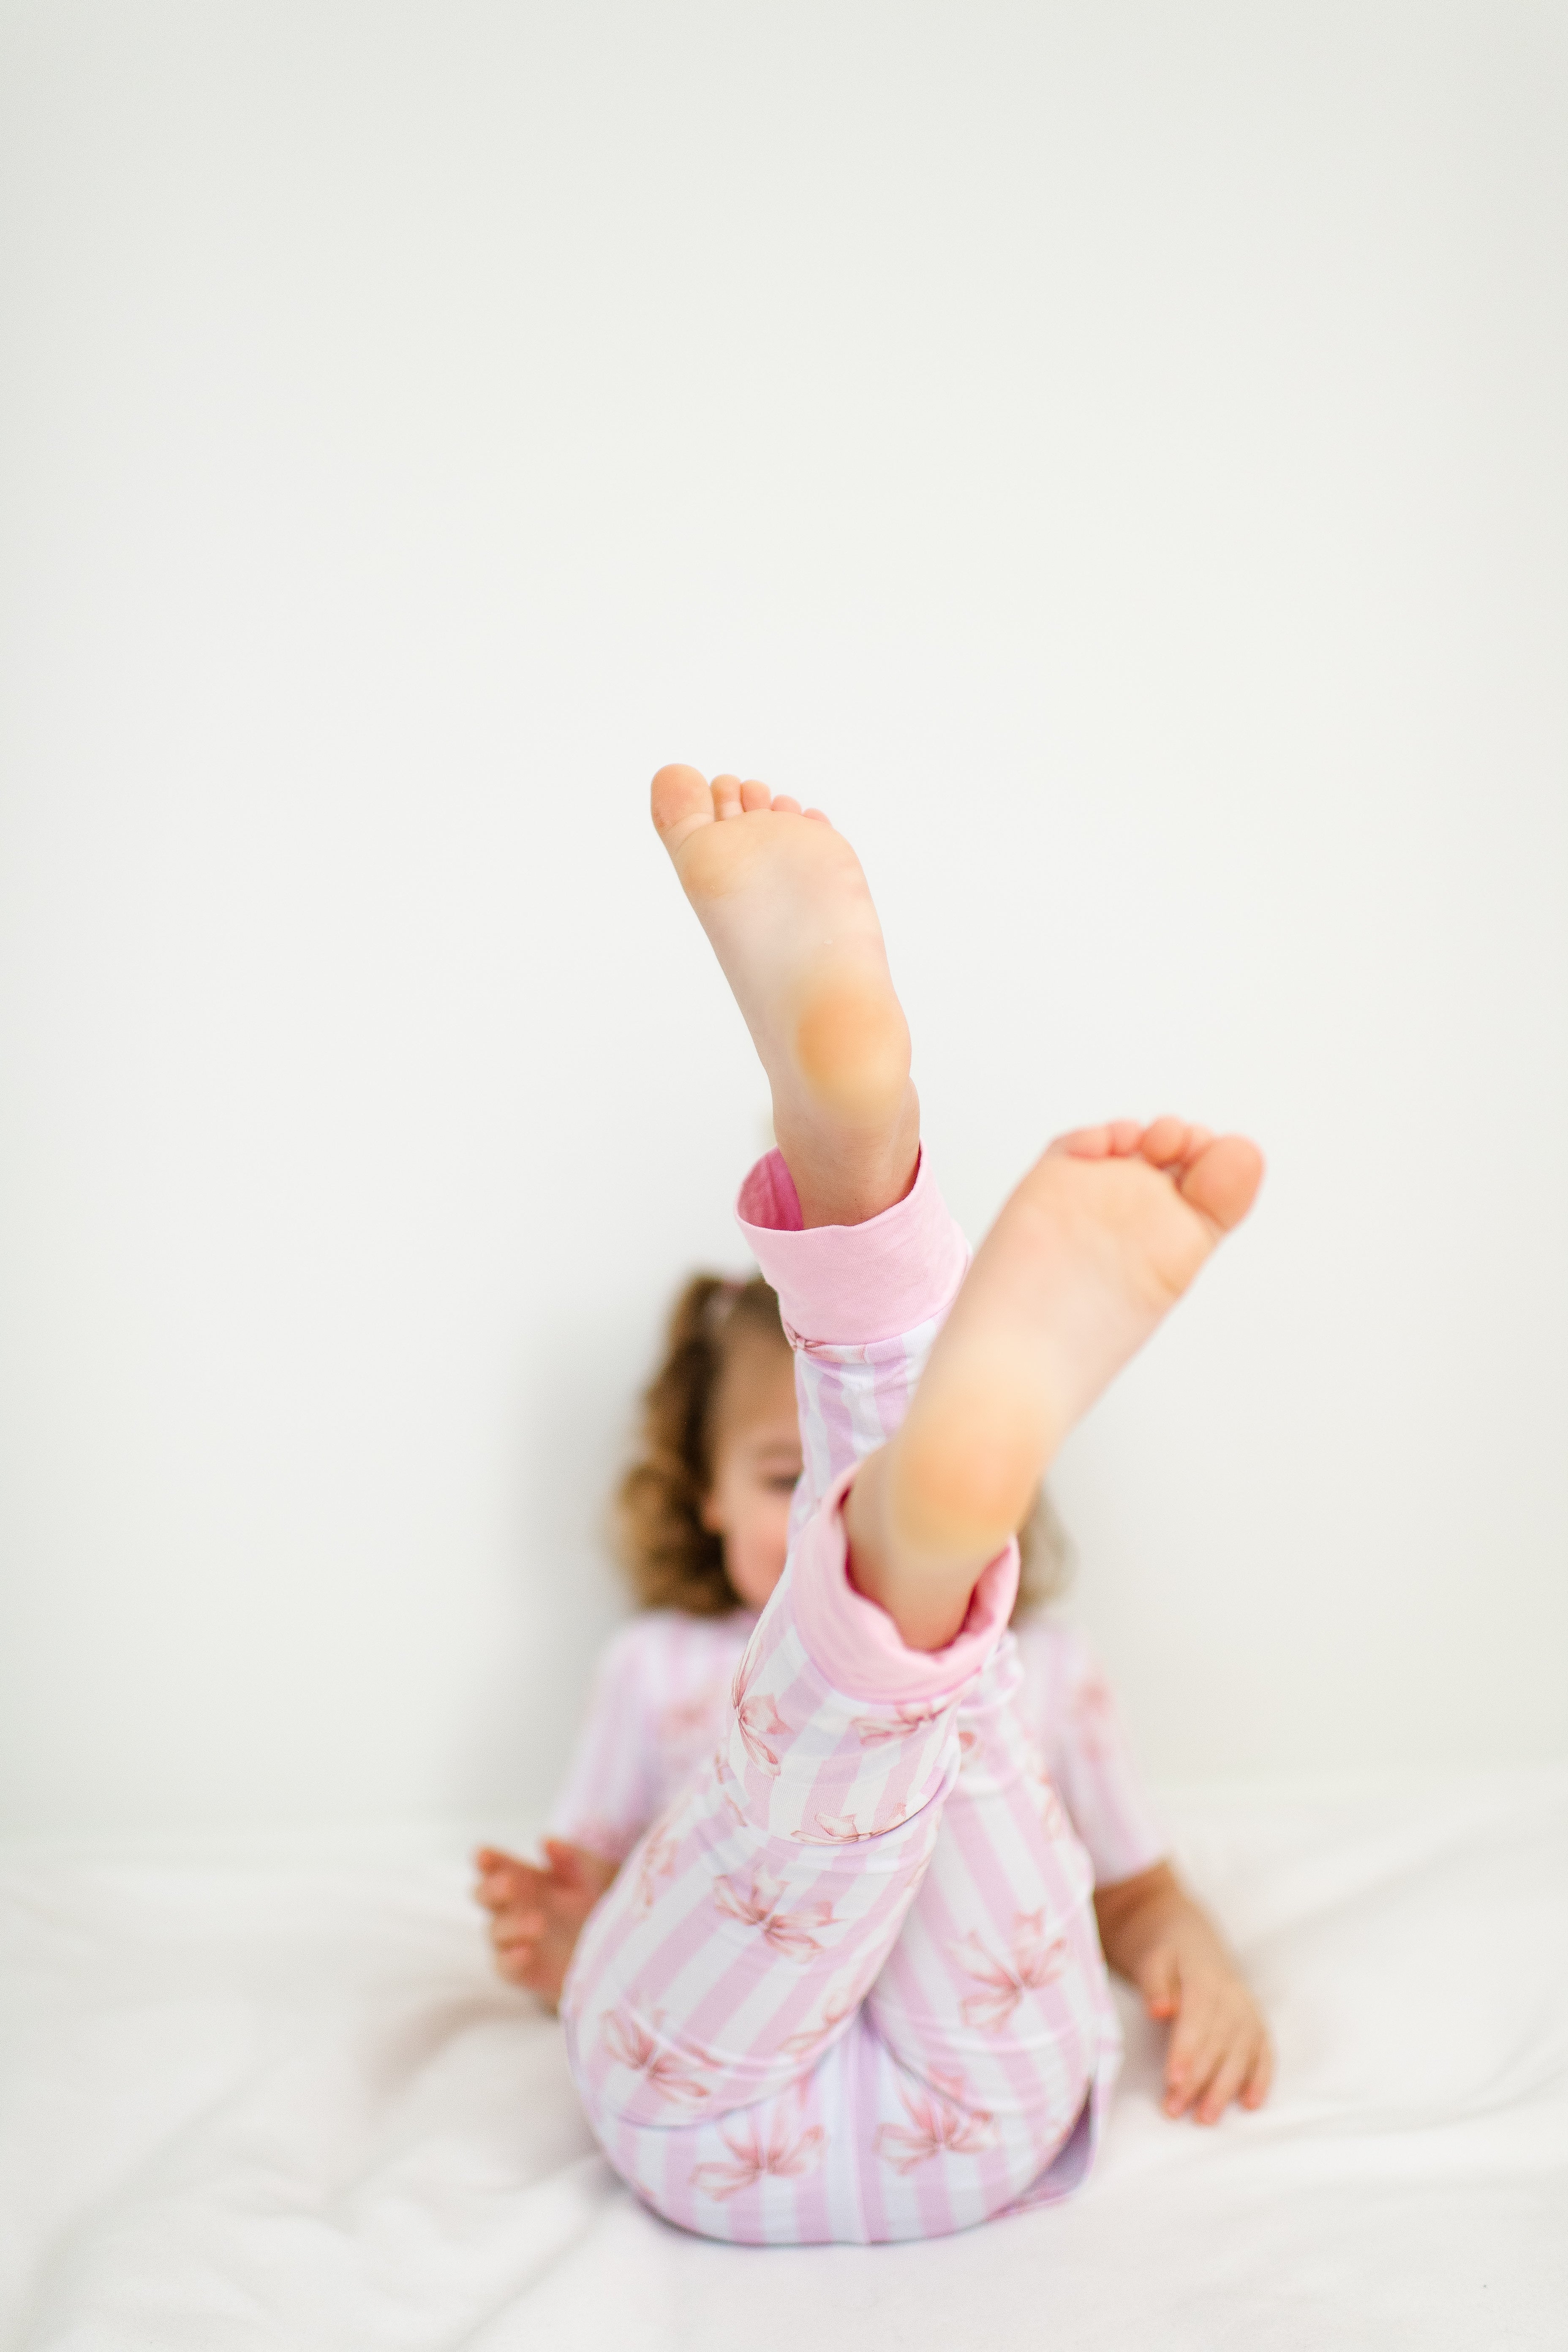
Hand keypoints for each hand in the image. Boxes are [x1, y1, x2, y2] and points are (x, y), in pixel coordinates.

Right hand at [473, 1839, 618, 2009]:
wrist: (608, 1949)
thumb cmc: (590, 1903)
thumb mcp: (588, 1876)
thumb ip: (570, 1858)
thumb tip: (546, 1841)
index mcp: (522, 1879)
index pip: (495, 1866)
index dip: (486, 1860)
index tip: (482, 1854)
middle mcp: (511, 1908)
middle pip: (484, 1896)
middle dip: (491, 1889)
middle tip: (510, 1884)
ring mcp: (512, 1939)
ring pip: (495, 1930)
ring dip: (513, 1925)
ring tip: (539, 1923)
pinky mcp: (520, 1970)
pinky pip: (505, 1966)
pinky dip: (512, 1960)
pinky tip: (526, 1952)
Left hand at [1094, 1862, 1272, 2123]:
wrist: (1187, 1935)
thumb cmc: (1165, 1953)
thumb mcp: (1152, 1959)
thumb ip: (1155, 1984)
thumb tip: (1160, 2010)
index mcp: (1205, 1978)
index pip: (1197, 2019)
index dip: (1186, 2051)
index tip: (1172, 2080)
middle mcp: (1232, 1995)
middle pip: (1218, 2042)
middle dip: (1199, 2079)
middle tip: (1177, 2109)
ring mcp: (1247, 2009)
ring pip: (1241, 2052)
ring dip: (1225, 2087)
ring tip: (1205, 2118)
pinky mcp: (1255, 2021)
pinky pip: (1264, 2051)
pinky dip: (1261, 2077)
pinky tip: (1250, 2103)